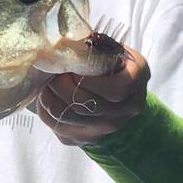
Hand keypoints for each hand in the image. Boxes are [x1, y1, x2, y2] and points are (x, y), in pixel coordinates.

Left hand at [34, 46, 149, 145]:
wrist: (116, 96)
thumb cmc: (109, 65)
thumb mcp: (109, 49)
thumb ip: (91, 47)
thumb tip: (60, 43)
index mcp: (136, 82)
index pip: (115, 90)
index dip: (88, 79)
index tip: (73, 68)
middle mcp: (125, 110)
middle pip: (87, 105)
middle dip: (61, 85)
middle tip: (51, 72)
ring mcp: (106, 129)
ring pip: (67, 117)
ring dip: (49, 97)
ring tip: (46, 83)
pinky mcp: (85, 139)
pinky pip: (58, 127)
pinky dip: (46, 110)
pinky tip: (48, 96)